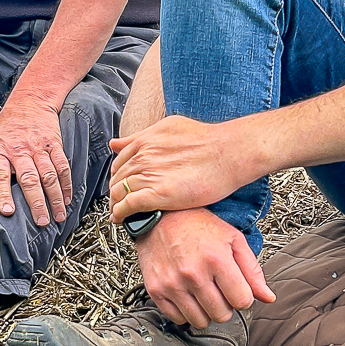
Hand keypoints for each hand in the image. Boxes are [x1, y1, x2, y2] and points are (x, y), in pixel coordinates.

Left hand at [0, 91, 71, 226]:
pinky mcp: (54, 144)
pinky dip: (66, 184)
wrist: (29, 101)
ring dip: (54, 198)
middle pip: (29, 179)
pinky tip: (66, 198)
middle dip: (36, 202)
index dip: (3, 194)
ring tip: (57, 216)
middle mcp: (18, 151)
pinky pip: (62, 166)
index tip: (8, 212)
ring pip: (48, 175)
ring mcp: (38, 148)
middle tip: (41, 222)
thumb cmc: (6, 127)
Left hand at [109, 114, 257, 222]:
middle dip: (115, 191)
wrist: (229, 152)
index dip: (117, 175)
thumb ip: (141, 137)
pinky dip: (119, 213)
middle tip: (119, 201)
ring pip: (118, 192)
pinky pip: (128, 205)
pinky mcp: (157, 194)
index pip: (119, 162)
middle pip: (116, 178)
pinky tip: (120, 218)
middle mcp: (143, 157)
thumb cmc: (209, 140)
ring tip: (119, 212)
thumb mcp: (170, 127)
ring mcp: (148, 175)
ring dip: (115, 204)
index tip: (120, 183)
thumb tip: (118, 143)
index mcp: (145, 141)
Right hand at [135, 208, 275, 329]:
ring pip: (200, 321)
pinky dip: (185, 312)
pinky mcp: (156, 290)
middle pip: (222, 315)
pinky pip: (178, 319)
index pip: (242, 301)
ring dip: (206, 311)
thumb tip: (268, 298)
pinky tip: (188, 296)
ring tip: (204, 293)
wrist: (160, 217)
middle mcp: (193, 274)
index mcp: (217, 259)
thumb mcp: (233, 239)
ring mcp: (173, 284)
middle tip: (219, 290)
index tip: (237, 290)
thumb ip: (252, 270)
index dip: (243, 298)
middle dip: (225, 305)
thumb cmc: (198, 225)